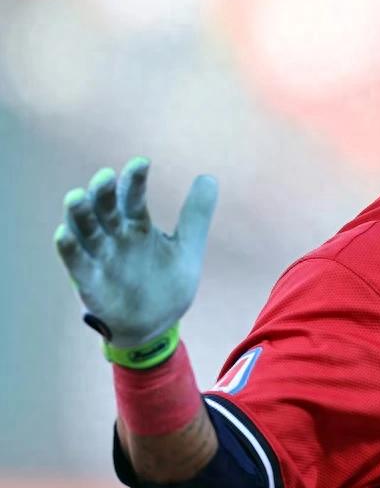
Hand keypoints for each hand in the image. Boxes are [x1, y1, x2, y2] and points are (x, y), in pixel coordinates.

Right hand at [53, 158, 217, 348]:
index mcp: (137, 226)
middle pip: (104, 209)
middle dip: (103, 192)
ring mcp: (101, 257)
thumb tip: (208, 177)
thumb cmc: (167, 282)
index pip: (132, 197)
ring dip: (79, 214)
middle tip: (106, 176)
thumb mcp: (187, 247)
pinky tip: (64, 234)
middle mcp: (115, 237)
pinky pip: (76, 263)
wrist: (157, 324)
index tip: (142, 163)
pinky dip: (68, 248)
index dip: (134, 180)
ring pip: (85, 230)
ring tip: (76, 197)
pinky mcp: (90, 281)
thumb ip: (196, 214)